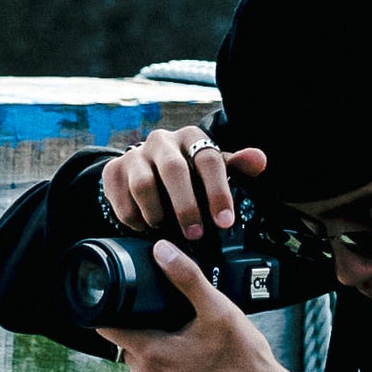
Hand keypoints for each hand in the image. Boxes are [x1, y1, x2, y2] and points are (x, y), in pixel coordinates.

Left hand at [96, 239, 309, 371]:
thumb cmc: (243, 359)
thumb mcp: (218, 310)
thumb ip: (187, 278)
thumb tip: (162, 251)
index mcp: (150, 355)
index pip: (106, 327)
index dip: (113, 307)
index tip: (129, 298)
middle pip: (126, 340)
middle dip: (143, 324)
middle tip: (174, 316)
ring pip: (141, 358)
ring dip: (156, 344)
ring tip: (187, 336)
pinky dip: (168, 363)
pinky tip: (194, 357)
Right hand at [102, 124, 268, 239]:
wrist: (146, 168)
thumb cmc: (190, 172)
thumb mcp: (215, 168)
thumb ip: (238, 166)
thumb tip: (260, 160)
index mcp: (191, 137)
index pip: (208, 159)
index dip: (218, 192)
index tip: (225, 222)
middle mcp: (161, 141)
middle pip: (174, 171)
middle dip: (187, 207)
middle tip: (195, 234)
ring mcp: (134, 154)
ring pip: (144, 185)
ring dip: (157, 213)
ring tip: (165, 229)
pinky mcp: (112, 171)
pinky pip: (122, 199)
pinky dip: (134, 218)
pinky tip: (145, 225)